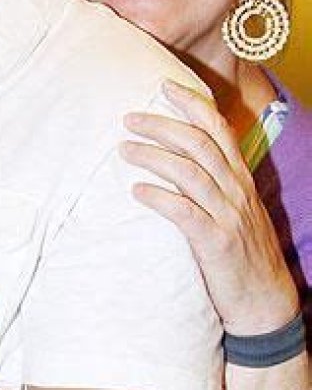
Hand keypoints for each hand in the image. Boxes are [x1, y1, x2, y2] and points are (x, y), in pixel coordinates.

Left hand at [121, 79, 299, 335]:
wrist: (265, 304)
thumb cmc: (241, 255)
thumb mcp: (233, 212)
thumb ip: (212, 184)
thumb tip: (174, 159)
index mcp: (240, 180)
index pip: (219, 130)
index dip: (193, 104)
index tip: (165, 85)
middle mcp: (236, 192)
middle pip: (199, 144)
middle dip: (163, 125)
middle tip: (129, 118)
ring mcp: (228, 217)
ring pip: (191, 173)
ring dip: (154, 156)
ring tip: (124, 150)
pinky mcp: (217, 244)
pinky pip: (185, 213)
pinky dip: (160, 197)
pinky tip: (137, 191)